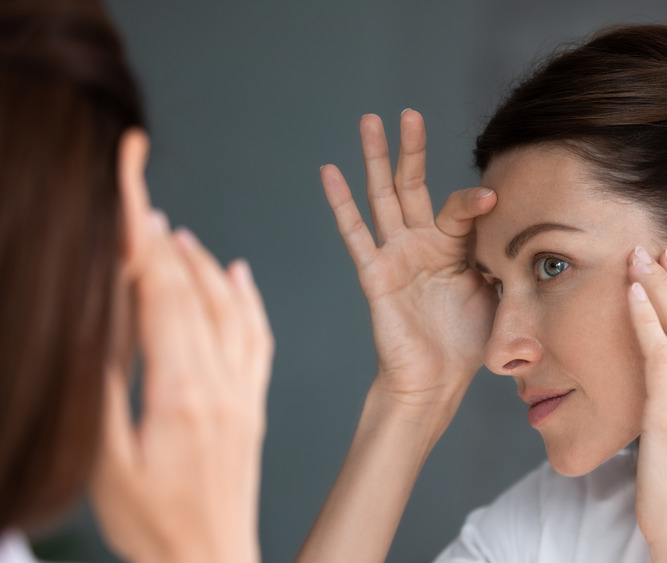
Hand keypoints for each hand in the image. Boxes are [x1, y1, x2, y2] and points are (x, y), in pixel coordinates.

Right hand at [90, 211, 272, 562]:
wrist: (210, 561)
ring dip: (204, 265)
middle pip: (194, 295)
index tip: (131, 199)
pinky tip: (240, 276)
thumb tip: (99, 326)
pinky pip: (259, 339)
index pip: (161, 297)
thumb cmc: (152, 525)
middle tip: (143, 202)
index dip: (143, 243)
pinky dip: (249, 301)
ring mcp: (242, 393)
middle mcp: (220, 384)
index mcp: (180, 393)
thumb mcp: (107, 464)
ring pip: (231, 310)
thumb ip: (104, 391)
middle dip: (164, 242)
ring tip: (178, 234)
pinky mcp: (253, 405)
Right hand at [320, 110, 496, 414]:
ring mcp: (397, 255)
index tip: (495, 199)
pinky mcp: (376, 274)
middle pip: (413, 185)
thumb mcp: (499, 294)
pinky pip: (356, 234)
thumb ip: (507, 262)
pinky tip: (330, 171)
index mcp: (455, 247)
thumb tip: (537, 239)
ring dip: (375, 159)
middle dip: (411, 149)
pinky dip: (341, 203)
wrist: (437, 380)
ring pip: (383, 197)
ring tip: (369, 120)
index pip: (461, 208)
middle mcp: (423, 243)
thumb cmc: (468, 342)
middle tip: (408, 113)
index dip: (476, 202)